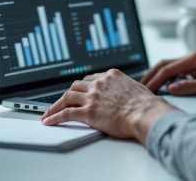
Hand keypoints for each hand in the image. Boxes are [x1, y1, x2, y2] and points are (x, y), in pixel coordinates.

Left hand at [40, 69, 175, 144]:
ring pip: (67, 97)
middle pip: (76, 85)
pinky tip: (49, 121)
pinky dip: (55, 116)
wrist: (146, 113)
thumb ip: (126, 89)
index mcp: (112, 75)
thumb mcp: (136, 89)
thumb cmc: (147, 105)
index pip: (91, 79)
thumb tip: (129, 95)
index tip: (78, 92)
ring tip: (48, 113)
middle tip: (60, 102)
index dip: (82, 87)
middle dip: (67, 95)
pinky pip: (66, 113)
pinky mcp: (88, 111)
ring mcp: (93, 96)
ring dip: (56, 106)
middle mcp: (100, 83)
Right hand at [141, 52, 195, 95]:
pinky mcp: (192, 66)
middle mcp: (190, 57)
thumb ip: (190, 87)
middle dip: (151, 75)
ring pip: (167, 66)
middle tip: (140, 87)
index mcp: (193, 59)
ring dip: (156, 75)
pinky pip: (174, 70)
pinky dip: (164, 76)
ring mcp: (191, 61)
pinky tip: (160, 85)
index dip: (156, 80)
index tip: (147, 90)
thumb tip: (171, 89)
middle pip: (163, 64)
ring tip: (146, 86)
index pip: (168, 69)